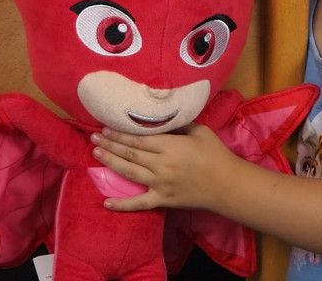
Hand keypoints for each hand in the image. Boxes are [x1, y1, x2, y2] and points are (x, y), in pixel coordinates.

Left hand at [91, 124, 237, 211]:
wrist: (227, 184)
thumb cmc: (215, 154)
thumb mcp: (199, 131)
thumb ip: (179, 124)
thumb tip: (162, 116)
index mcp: (169, 146)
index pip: (138, 138)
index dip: (120, 133)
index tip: (106, 127)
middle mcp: (161, 164)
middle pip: (130, 154)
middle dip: (110, 145)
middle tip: (94, 138)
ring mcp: (160, 184)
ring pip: (130, 173)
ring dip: (111, 163)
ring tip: (96, 154)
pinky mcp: (163, 200)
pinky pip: (139, 203)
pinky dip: (122, 205)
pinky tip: (106, 203)